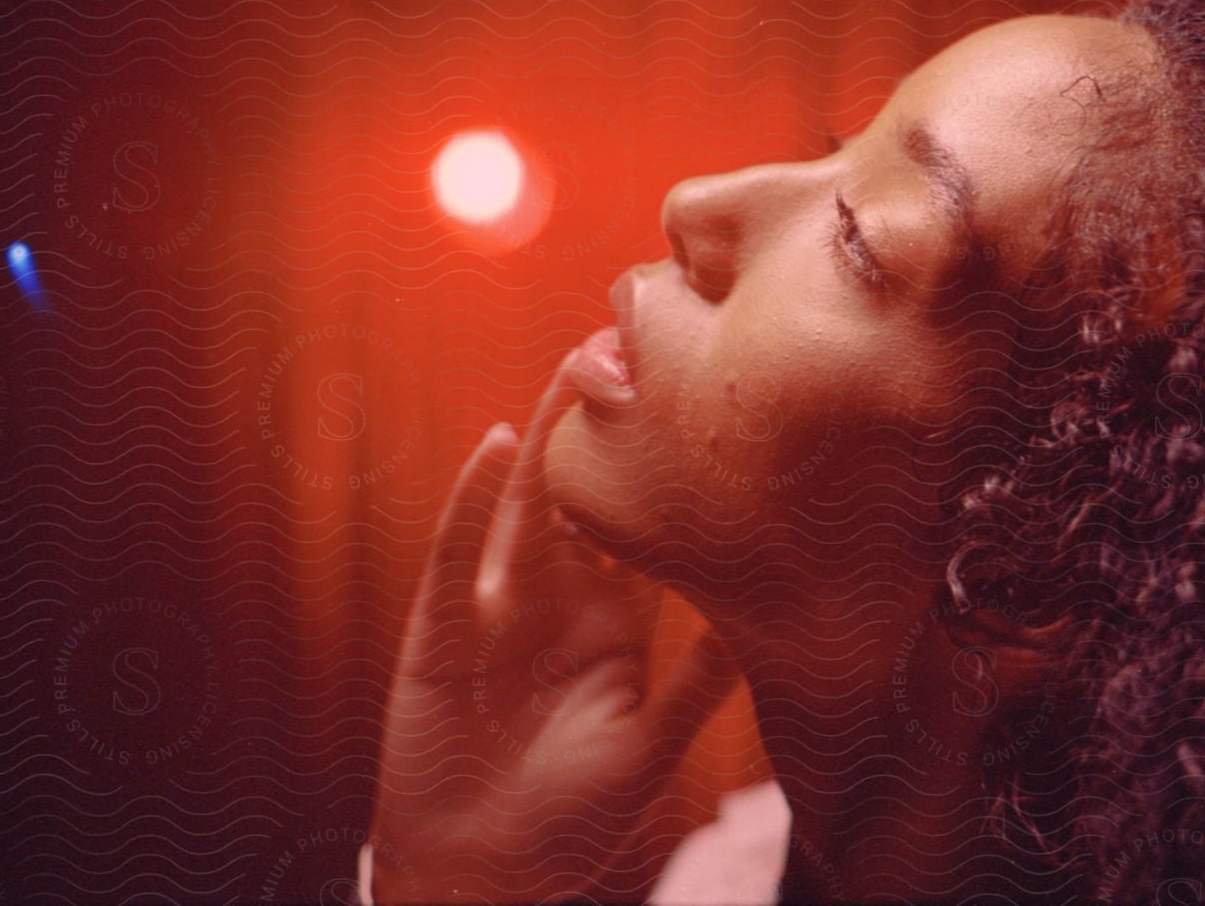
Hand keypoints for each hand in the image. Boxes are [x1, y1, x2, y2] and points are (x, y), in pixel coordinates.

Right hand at [368, 358, 738, 902]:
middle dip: (608, 430)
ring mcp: (498, 607)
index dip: (670, 472)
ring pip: (526, 506)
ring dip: (545, 439)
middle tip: (640, 351)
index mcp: (613, 620)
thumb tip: (762, 625)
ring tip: (572, 367)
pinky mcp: (442, 628)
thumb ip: (695, 685)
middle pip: (585, 496)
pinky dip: (472, 501)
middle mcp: (558, 598)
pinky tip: (492, 445)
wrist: (483, 873)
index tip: (709, 409)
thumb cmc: (571, 819)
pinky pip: (458, 553)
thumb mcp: (647, 746)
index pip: (646, 527)